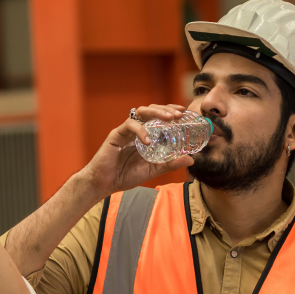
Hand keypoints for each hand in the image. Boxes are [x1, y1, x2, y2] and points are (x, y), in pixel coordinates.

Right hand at [77, 104, 194, 197]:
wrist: (104, 184)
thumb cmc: (125, 175)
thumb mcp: (153, 170)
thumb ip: (169, 164)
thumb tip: (191, 160)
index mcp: (144, 134)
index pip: (158, 116)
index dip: (170, 110)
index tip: (183, 111)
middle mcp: (136, 129)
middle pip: (151, 110)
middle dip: (166, 109)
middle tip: (179, 114)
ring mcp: (125, 131)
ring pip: (141, 112)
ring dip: (156, 113)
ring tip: (169, 118)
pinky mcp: (115, 135)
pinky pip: (129, 126)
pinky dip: (140, 131)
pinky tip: (148, 141)